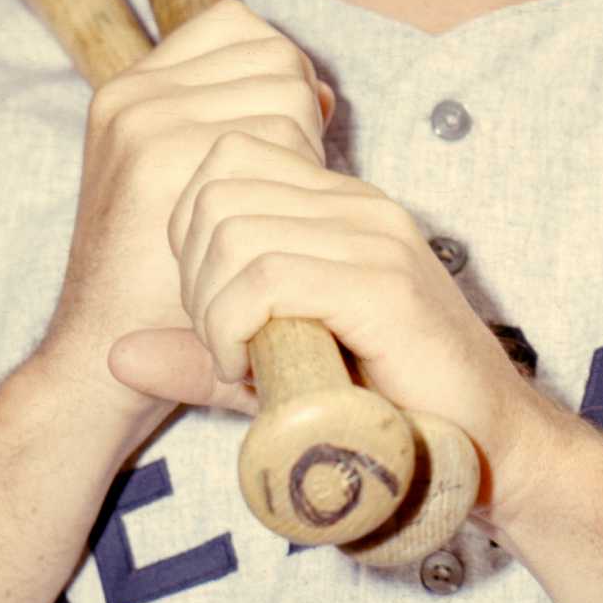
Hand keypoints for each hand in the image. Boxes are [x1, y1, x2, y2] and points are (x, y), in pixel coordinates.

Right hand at [35, 0, 333, 424]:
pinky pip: (283, 132)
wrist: (102, 359)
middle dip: (300, 108)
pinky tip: (279, 224)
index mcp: (130, 89)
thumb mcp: (183, 183)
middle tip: (289, 181)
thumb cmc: (163, 280)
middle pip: (273, 53)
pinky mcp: (168, 159)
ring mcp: (147, 122)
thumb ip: (234, 121)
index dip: (277, 70)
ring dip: (306, 145)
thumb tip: (320, 89)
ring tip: (279, 208)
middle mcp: (133, 94)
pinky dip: (301, 173)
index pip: (237, 24)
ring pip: (286, 88)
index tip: (289, 132)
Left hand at [162, 129, 537, 495]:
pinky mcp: (383, 286)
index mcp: (340, 205)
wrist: (486, 447)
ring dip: (211, 306)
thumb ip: (203, 353)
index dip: (190, 228)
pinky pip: (268, 277)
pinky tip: (251, 371)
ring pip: (233, 229)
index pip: (228, 156)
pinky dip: (234, 328)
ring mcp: (375, 239)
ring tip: (237, 359)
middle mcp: (359, 205)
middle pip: (217, 186)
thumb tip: (115, 351)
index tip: (208, 303)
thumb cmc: (387, 410)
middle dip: (192, 269)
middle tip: (218, 338)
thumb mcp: (277, 371)